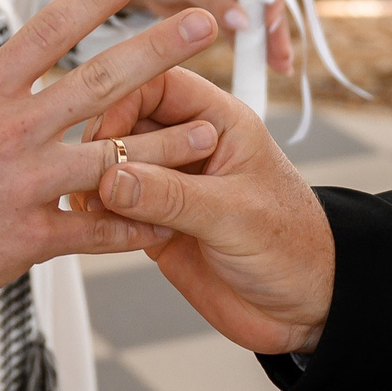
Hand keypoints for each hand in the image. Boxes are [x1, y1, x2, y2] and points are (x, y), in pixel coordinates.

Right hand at [0, 0, 223, 312]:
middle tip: (205, 27)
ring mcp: (26, 184)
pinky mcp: (31, 237)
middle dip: (158, 51)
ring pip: (114, 159)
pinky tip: (170, 220)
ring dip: (168, 145)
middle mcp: (13, 131)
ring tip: (212, 132)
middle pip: (100, 82)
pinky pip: (96, 230)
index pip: (49, 31)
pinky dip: (135, 227)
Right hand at [87, 67, 333, 354]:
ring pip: (114, 166)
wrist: (304, 306)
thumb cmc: (295, 246)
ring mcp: (170, 186)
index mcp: (220, 123)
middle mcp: (190, 148)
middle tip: (87, 177)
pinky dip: (100, 217)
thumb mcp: (235, 215)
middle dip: (102, 146)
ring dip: (96, 184)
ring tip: (89, 207)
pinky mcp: (155, 222)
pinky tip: (100, 230)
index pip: (159, 83)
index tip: (101, 134)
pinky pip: (114, 209)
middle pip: (127, 122)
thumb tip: (112, 179)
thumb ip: (173, 196)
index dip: (124, 100)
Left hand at [109, 0, 293, 73]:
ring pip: (258, 15)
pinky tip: (261, 64)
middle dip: (274, 26)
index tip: (269, 22)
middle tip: (281, 56)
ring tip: (280, 67)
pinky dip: (250, 45)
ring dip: (267, 40)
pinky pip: (243, 27)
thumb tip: (245, 23)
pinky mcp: (227, 7)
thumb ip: (213, 0)